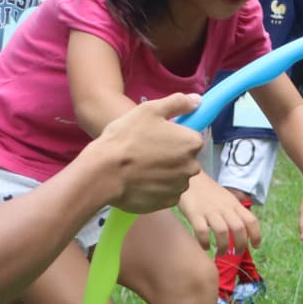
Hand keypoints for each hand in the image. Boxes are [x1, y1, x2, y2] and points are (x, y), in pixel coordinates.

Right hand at [91, 93, 207, 214]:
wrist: (104, 172)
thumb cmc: (126, 138)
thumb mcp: (149, 110)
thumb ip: (178, 103)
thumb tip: (198, 101)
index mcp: (192, 143)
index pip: (190, 139)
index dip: (173, 138)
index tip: (155, 138)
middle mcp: (192, 166)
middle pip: (185, 159)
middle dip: (171, 156)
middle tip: (146, 153)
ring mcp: (180, 186)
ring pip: (176, 177)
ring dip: (164, 173)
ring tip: (141, 168)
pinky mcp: (168, 202)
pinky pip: (167, 193)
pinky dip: (157, 188)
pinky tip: (141, 182)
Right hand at [177, 174, 260, 252]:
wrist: (190, 179)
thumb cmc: (209, 192)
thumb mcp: (227, 199)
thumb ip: (235, 212)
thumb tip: (245, 231)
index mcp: (234, 205)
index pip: (251, 220)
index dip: (256, 235)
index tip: (255, 246)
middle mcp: (224, 208)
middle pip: (239, 228)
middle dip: (240, 244)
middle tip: (237, 253)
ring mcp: (209, 211)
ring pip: (222, 231)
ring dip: (224, 246)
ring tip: (221, 252)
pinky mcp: (194, 214)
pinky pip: (202, 231)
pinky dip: (205, 242)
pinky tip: (205, 247)